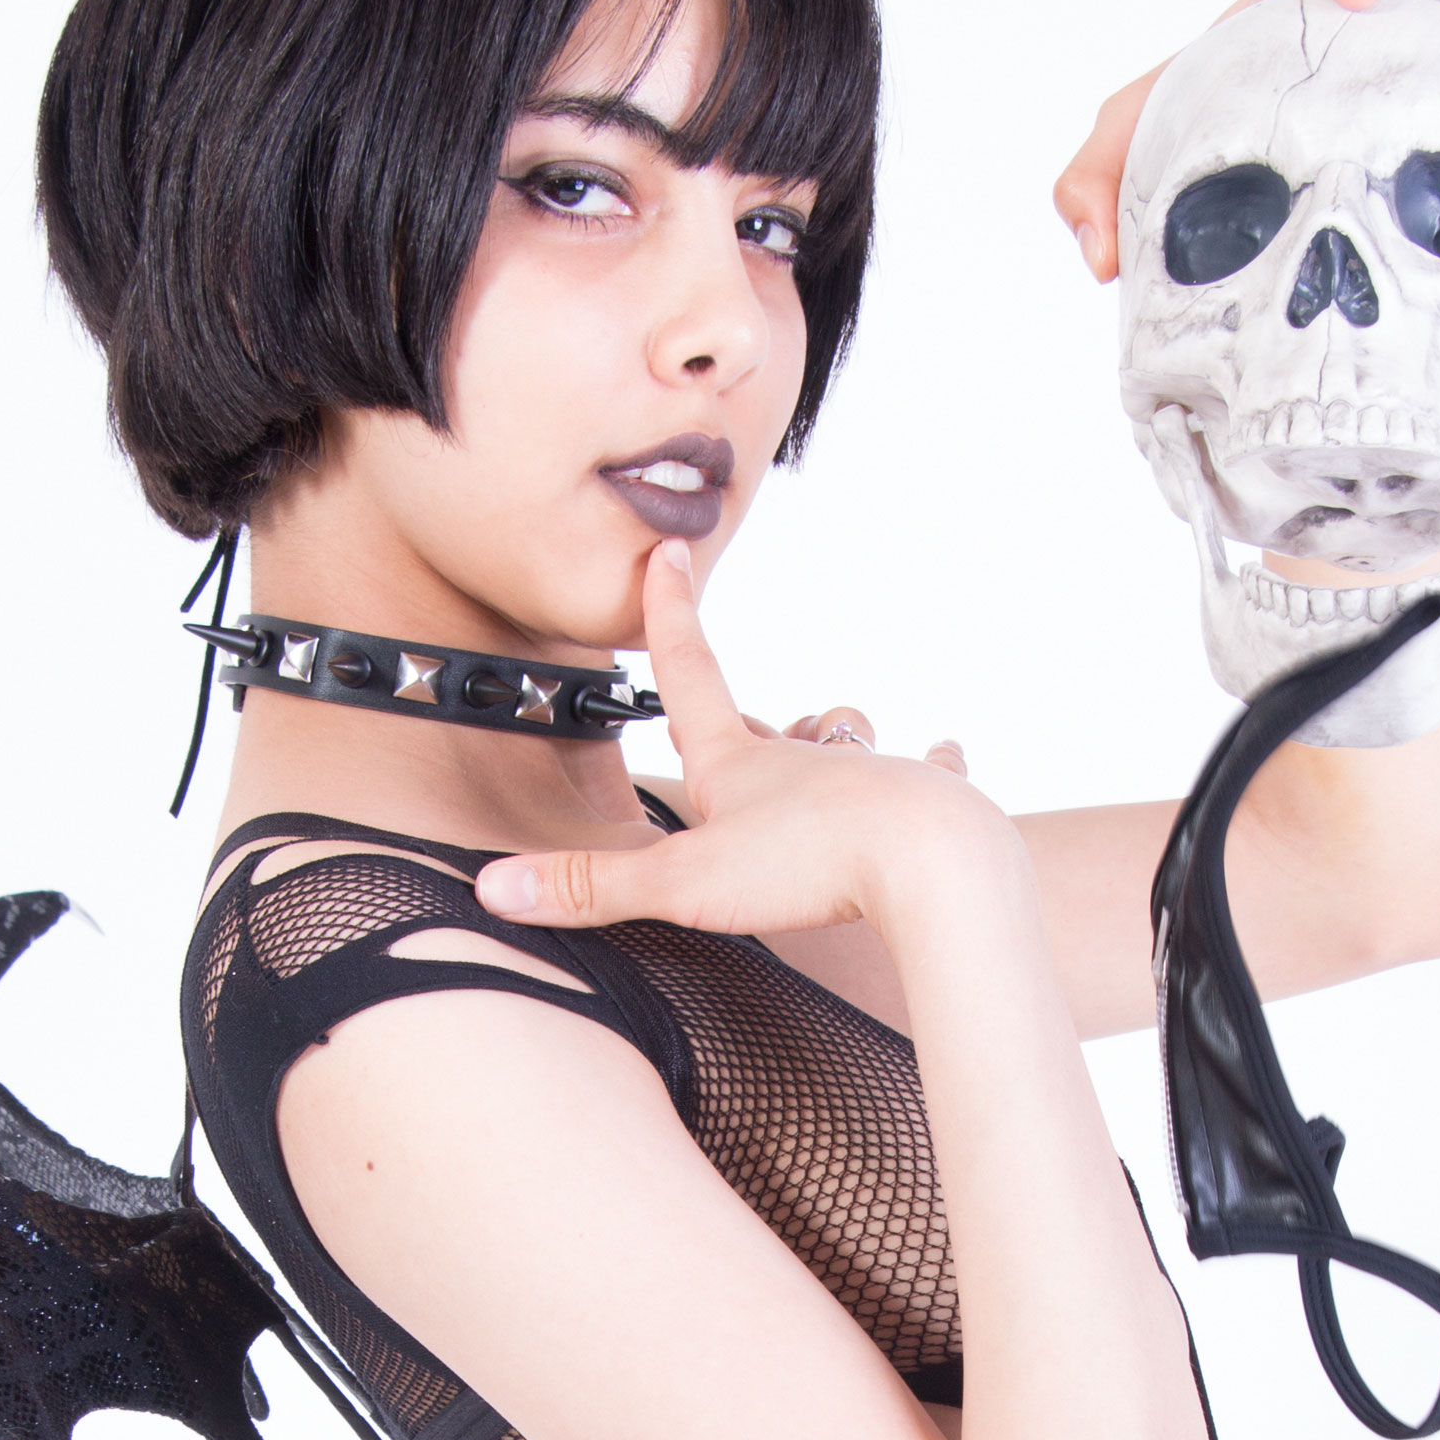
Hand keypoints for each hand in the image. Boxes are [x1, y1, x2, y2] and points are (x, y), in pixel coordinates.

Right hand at [474, 550, 992, 939]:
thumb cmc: (809, 865)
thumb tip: (493, 887)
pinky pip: (934, 771)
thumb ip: (593, 887)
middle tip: (726, 713)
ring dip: (829, 734)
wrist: (931, 861)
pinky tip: (946, 754)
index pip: (690, 673)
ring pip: (841, 737)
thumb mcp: (684, 884)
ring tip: (826, 737)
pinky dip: (936, 764)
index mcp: (737, 765)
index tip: (666, 553)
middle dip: (740, 715)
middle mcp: (802, 758)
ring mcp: (870, 774)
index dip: (668, 616)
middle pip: (762, 723)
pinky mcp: (928, 802)